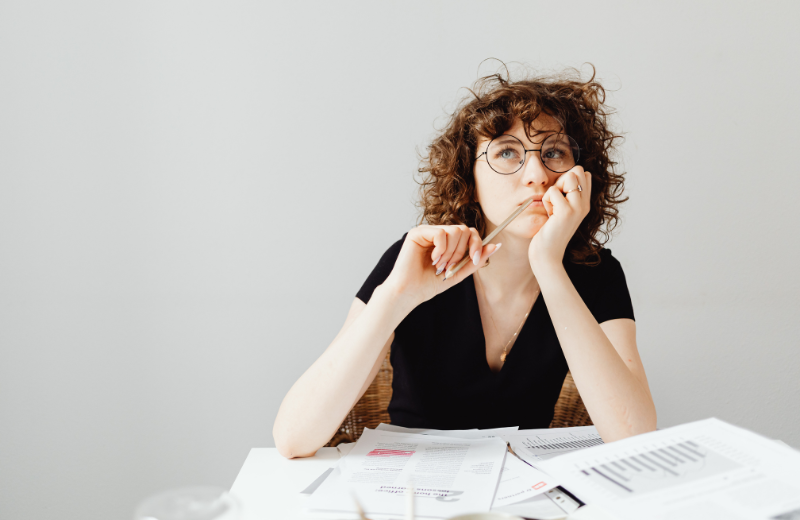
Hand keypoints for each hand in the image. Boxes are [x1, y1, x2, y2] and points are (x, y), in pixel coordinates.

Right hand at [382, 224, 500, 304]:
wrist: (410, 292)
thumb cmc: (429, 284)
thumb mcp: (458, 272)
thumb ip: (476, 260)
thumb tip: (496, 245)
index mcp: (448, 241)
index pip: (470, 232)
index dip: (477, 244)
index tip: (475, 260)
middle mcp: (438, 233)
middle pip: (465, 230)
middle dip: (462, 252)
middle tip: (449, 267)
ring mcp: (428, 231)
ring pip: (455, 231)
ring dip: (451, 253)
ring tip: (440, 266)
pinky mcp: (418, 232)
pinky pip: (441, 233)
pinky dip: (441, 250)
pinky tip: (432, 260)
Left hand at [528, 166, 591, 269]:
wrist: (547, 254)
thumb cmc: (549, 232)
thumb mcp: (561, 210)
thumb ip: (567, 194)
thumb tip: (572, 172)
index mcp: (585, 203)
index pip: (584, 174)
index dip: (567, 180)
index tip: (561, 198)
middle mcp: (585, 204)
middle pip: (577, 171)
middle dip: (561, 181)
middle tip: (556, 202)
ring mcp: (578, 208)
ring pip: (568, 176)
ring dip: (554, 190)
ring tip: (553, 208)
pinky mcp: (566, 212)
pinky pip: (552, 191)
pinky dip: (546, 201)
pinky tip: (549, 215)